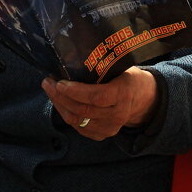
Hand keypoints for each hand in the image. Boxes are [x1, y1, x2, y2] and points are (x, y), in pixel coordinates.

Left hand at [41, 67, 157, 140]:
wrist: (144, 101)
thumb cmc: (129, 78)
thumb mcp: (122, 68)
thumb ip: (103, 68)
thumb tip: (73, 56)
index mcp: (123, 95)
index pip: (97, 97)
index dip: (75, 91)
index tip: (59, 82)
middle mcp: (117, 115)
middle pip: (83, 110)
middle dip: (60, 97)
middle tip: (48, 83)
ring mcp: (109, 128)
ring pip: (77, 121)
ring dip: (60, 105)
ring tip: (50, 91)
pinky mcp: (102, 135)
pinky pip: (79, 127)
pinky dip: (66, 114)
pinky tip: (59, 102)